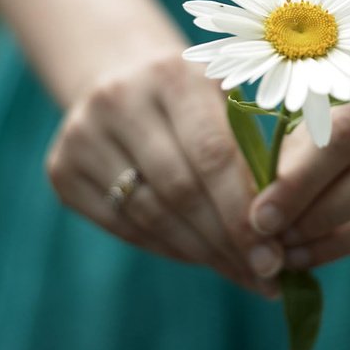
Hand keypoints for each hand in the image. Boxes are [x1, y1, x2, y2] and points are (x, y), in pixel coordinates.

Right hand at [45, 48, 283, 295]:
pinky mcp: (61, 168)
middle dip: (227, 241)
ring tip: (241, 273)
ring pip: (150, 215)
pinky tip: (201, 258)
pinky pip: (123, 226)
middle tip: (264, 275)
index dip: (243, 212)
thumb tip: (287, 230)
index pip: (213, 154)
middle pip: (180, 190)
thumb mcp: (227, 100)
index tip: (275, 255)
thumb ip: (256, 149)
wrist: (120, 77)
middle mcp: (118, 99)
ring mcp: (81, 134)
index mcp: (171, 74)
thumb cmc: (196, 97)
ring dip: (201, 253)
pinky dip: (167, 247)